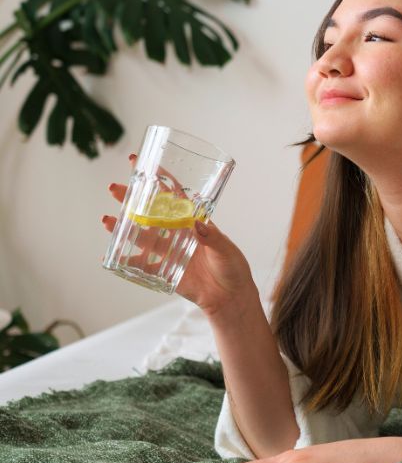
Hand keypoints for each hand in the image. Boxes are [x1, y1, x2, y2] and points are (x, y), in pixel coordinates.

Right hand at [101, 154, 254, 312]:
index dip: (159, 179)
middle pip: (151, 212)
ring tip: (107, 220)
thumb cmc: (232, 268)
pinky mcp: (164, 271)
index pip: (175, 195)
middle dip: (132, 199)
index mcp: (194, 221)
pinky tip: (112, 256)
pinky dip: (127, 261)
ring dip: (123, 227)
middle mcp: (178, 233)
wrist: (230, 298)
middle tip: (114, 188)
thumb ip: (212, 237)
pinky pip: (142, 265)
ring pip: (142, 235)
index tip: (142, 164)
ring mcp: (169, 251)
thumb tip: (197, 225)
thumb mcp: (225, 249)